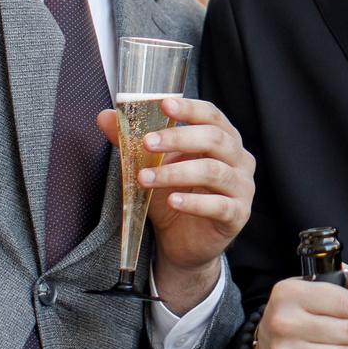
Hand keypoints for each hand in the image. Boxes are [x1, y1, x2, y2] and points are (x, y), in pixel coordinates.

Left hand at [99, 98, 253, 312]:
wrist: (182, 244)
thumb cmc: (174, 197)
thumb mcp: (151, 167)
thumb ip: (132, 143)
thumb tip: (105, 116)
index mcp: (223, 140)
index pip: (212, 116)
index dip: (189, 108)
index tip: (164, 105)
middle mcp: (239, 159)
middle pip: (215, 139)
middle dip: (178, 139)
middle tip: (146, 143)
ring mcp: (242, 188)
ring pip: (214, 171)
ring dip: (176, 173)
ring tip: (146, 179)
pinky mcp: (238, 215)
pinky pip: (220, 205)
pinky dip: (194, 203)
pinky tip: (172, 201)